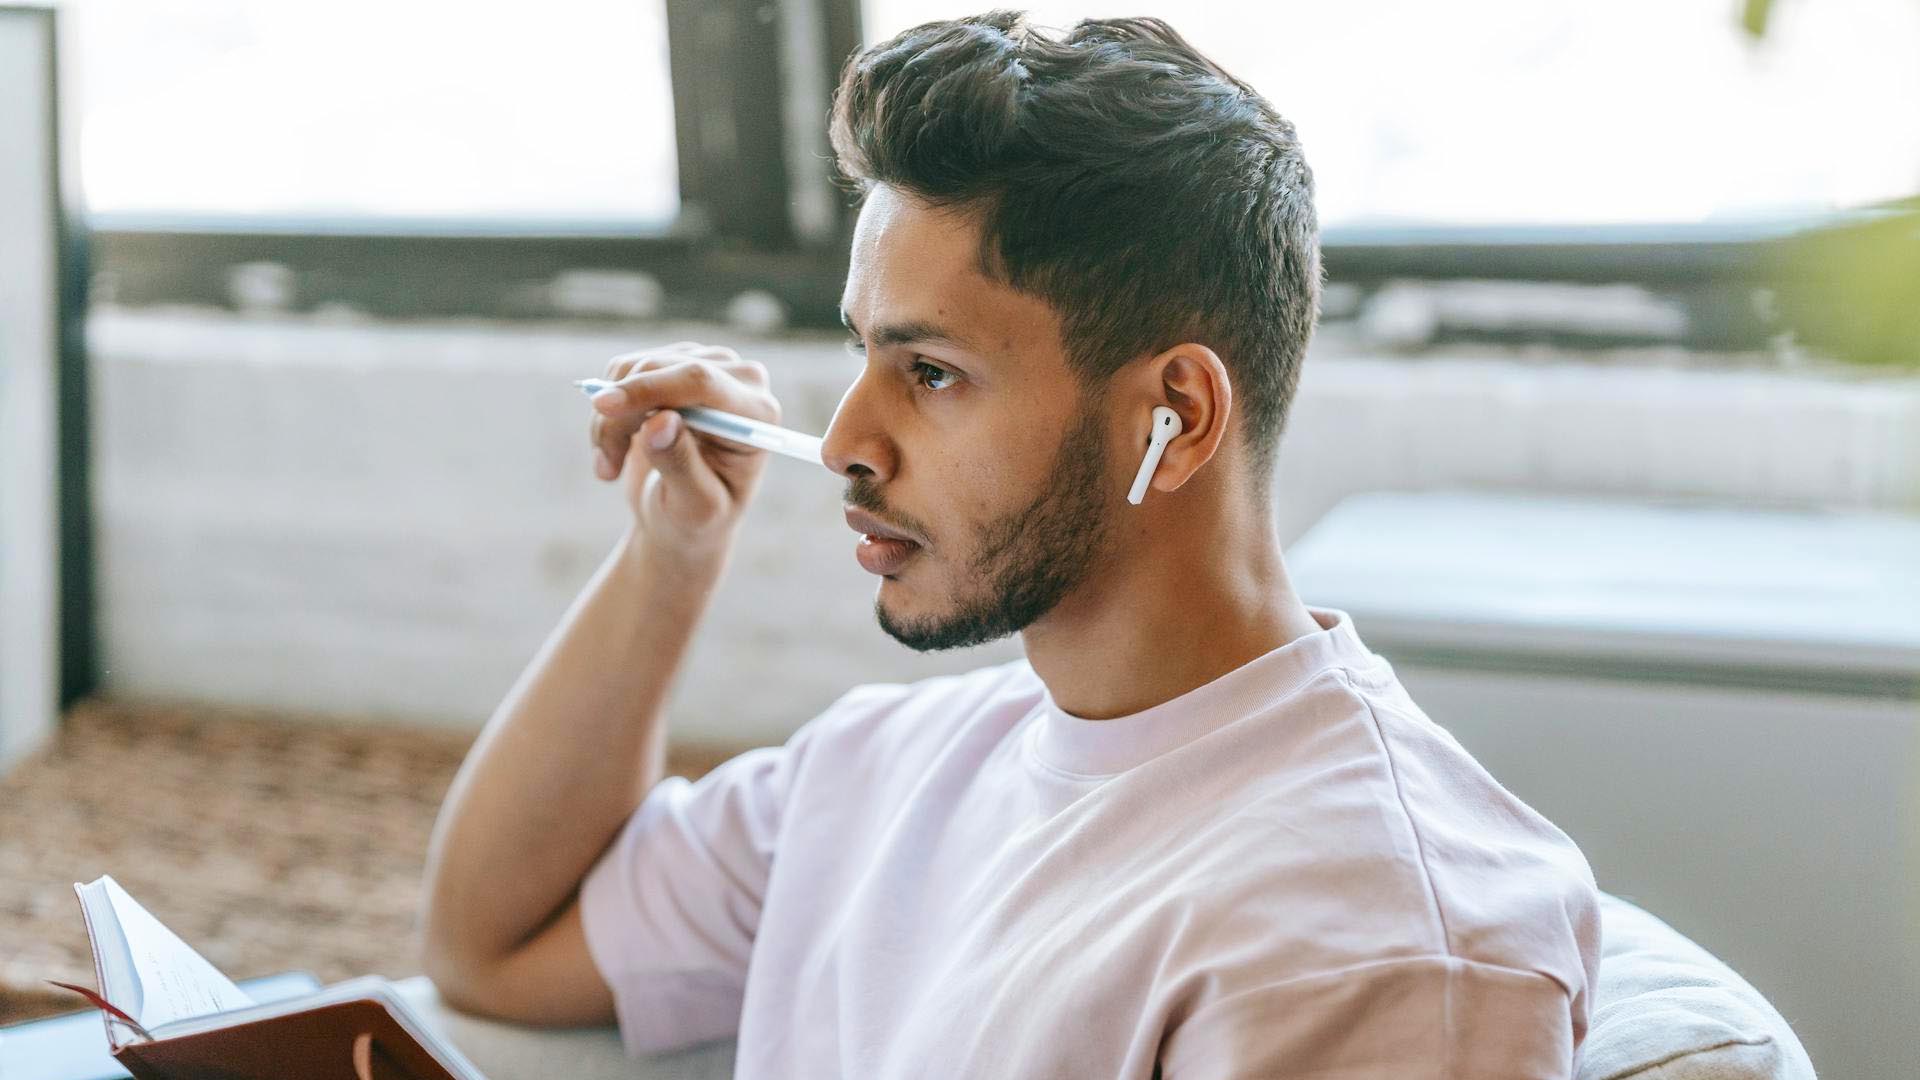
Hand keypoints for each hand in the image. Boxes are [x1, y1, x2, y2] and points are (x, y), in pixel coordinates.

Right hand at [587, 343, 779, 558]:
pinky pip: (623, 371)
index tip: (603, 407)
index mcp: (758, 413)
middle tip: (606, 467)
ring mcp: (706, 365)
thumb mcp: (693, 508)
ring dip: (609, 420)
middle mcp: (739, 379)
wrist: (683, 515)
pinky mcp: (674, 362)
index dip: (650, 389)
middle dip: (620, 417)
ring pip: (633, 368)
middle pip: (661, 368)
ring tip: (611, 464)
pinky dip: (609, 411)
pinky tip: (615, 446)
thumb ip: (680, 465)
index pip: (700, 381)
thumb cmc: (697, 519)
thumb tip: (660, 419)